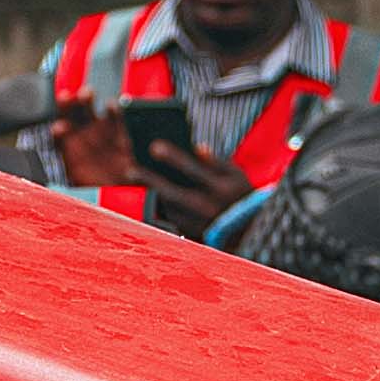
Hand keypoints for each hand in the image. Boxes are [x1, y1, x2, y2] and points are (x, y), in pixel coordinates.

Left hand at [47, 96, 137, 187]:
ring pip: (88, 109)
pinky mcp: (115, 129)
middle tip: (65, 97)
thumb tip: (67, 165)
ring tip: (86, 94)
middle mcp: (80, 134)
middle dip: (66, 104)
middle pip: (69, 113)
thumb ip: (72, 176)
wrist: (119, 189)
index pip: (58, 134)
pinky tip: (109, 105)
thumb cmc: (95, 187)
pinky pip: (113, 116)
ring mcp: (97, 130)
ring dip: (86, 100)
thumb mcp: (79, 184)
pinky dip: (112, 109)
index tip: (59, 129)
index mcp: (67, 147)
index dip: (58, 130)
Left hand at [137, 139, 253, 234]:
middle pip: (171, 192)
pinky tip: (148, 195)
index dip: (172, 157)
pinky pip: (169, 219)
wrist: (249, 232)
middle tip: (130, 169)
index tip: (153, 146)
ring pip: (167, 207)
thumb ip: (216, 161)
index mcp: (219, 188)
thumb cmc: (241, 197)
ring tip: (135, 179)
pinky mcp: (191, 234)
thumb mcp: (236, 175)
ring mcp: (197, 223)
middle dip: (149, 179)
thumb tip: (197, 148)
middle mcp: (207, 207)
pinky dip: (159, 206)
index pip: (192, 169)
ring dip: (151, 193)